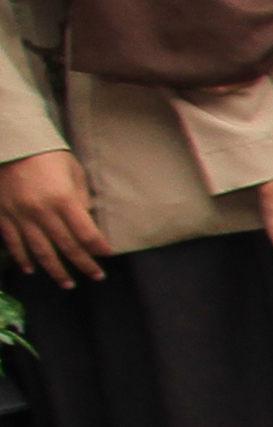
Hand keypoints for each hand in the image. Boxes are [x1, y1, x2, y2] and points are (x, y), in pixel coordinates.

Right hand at [0, 148, 105, 283]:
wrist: (9, 142)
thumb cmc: (46, 154)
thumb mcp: (72, 171)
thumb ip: (80, 197)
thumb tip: (87, 220)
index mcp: (63, 200)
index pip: (86, 234)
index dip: (98, 248)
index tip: (106, 255)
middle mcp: (42, 212)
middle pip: (67, 247)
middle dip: (83, 264)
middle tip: (96, 277)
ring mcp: (20, 216)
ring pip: (40, 251)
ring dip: (55, 270)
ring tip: (67, 284)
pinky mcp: (2, 215)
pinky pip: (12, 243)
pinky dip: (21, 258)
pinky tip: (31, 269)